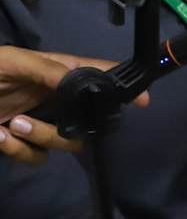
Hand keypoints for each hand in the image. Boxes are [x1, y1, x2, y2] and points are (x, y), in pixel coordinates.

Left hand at [0, 47, 129, 162]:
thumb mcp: (12, 60)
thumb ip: (45, 68)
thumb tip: (77, 82)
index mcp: (57, 72)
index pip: (98, 76)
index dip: (121, 87)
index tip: (141, 101)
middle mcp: (55, 98)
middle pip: (88, 119)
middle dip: (69, 125)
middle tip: (27, 120)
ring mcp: (42, 122)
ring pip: (66, 142)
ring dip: (38, 137)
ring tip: (11, 127)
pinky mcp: (26, 143)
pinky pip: (38, 157)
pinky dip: (19, 151)